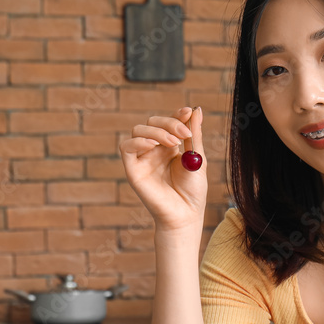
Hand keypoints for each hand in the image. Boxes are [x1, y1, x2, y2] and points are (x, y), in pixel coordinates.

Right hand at [119, 106, 206, 232]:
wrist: (186, 214)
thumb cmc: (193, 190)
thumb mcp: (197, 157)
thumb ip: (194, 134)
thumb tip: (196, 109)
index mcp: (169, 146)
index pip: (168, 122)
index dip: (176, 114)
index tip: (188, 112)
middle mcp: (154, 150)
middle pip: (152, 122)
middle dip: (169, 123)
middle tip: (184, 134)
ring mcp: (142, 159)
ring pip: (139, 130)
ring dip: (156, 131)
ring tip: (173, 143)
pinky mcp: (132, 170)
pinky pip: (126, 148)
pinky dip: (137, 141)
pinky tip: (152, 145)